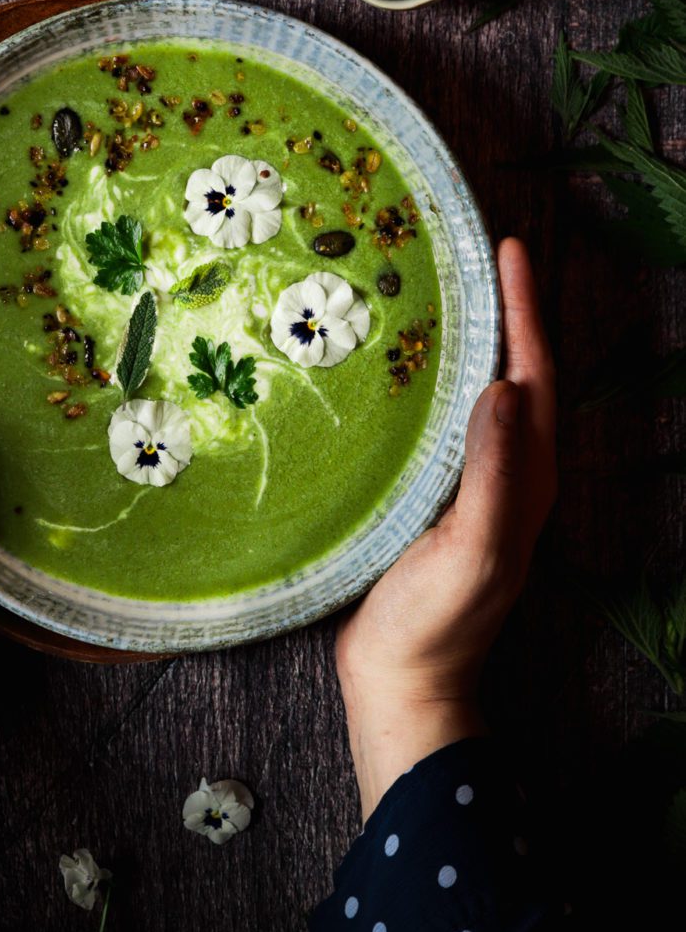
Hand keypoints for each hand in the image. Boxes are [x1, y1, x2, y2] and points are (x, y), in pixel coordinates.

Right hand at [334, 237, 555, 819]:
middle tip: (473, 251)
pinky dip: (432, 378)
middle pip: (514, 372)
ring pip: (478, 391)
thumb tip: (502, 389)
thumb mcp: (472, 552)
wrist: (402, 683)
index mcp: (526, 478)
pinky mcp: (433, 494)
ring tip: (439, 288)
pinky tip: (397, 364)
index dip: (524, 310)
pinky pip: (442, 418)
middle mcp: (507, 472)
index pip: (534, 375)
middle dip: (503, 309)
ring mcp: (470, 483)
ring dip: (470, 338)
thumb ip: (491, 477)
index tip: (508, 248)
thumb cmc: (437, 625)